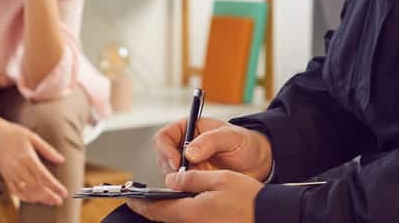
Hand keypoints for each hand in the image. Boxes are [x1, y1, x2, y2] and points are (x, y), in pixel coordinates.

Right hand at [0, 118, 67, 205]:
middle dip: (48, 196)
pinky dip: (25, 197)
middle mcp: (18, 167)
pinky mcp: (5, 176)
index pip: (43, 176)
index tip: (64, 192)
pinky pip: (15, 191)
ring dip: (39, 198)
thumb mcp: (33, 137)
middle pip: (35, 186)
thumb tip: (62, 160)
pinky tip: (34, 199)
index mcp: (27, 157)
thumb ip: (47, 150)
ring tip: (50, 201)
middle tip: (59, 201)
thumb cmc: (15, 133)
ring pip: (25, 191)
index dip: (54, 186)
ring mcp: (10, 173)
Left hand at [126, 170, 262, 222]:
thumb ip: (191, 179)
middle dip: (151, 208)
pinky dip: (180, 213)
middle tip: (140, 199)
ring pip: (176, 220)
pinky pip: (188, 222)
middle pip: (164, 218)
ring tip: (158, 200)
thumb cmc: (248, 199)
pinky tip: (182, 205)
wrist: (269, 215)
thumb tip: (171, 181)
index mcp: (190, 212)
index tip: (129, 198)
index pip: (156, 210)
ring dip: (166, 211)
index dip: (140, 203)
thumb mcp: (218, 179)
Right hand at [153, 117, 272, 180]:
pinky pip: (182, 187)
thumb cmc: (245, 143)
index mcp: (189, 129)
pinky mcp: (195, 181)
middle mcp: (185, 147)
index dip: (165, 149)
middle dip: (171, 168)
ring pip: (170, 175)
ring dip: (179, 180)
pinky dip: (187, 190)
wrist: (259, 162)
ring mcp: (189, 165)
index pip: (164, 137)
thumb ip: (210, 141)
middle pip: (163, 158)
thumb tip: (189, 152)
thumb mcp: (231, 137)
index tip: (176, 161)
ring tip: (198, 181)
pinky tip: (199, 189)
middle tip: (186, 176)